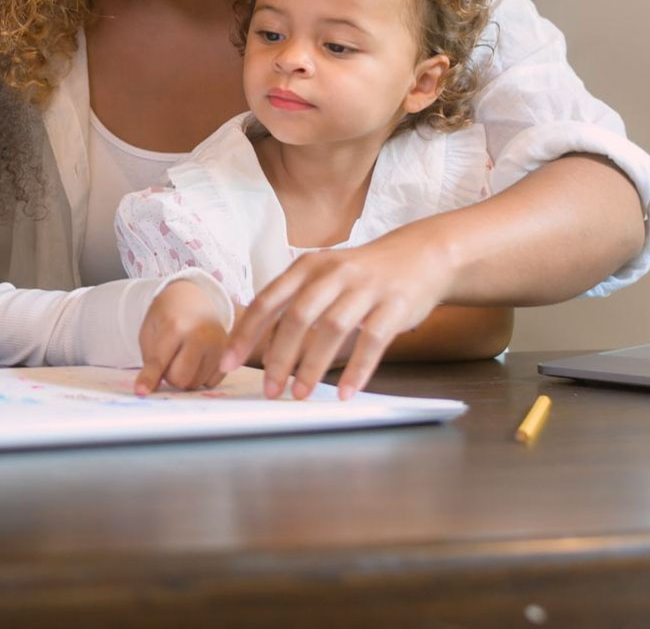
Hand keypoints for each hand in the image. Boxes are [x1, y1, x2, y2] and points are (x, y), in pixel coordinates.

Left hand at [134, 281, 230, 394]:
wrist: (193, 299)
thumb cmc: (167, 317)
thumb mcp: (150, 332)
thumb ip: (150, 361)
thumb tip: (146, 390)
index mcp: (176, 326)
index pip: (159, 362)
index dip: (149, 378)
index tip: (140, 391)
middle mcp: (201, 336)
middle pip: (180, 380)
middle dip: (170, 376)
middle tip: (169, 359)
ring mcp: (219, 345)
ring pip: (195, 384)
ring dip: (186, 376)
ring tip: (184, 356)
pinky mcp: (229, 353)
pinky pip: (211, 382)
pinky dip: (201, 376)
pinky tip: (198, 358)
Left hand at [219, 221, 459, 399]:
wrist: (421, 255)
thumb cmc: (363, 275)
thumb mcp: (324, 277)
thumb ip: (295, 304)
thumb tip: (263, 350)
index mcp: (308, 267)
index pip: (267, 301)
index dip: (246, 334)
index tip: (228, 363)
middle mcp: (334, 273)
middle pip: (297, 317)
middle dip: (279, 357)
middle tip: (269, 389)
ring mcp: (366, 288)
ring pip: (332, 329)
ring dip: (313, 366)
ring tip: (301, 394)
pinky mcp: (394, 305)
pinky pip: (373, 341)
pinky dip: (357, 369)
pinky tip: (345, 392)